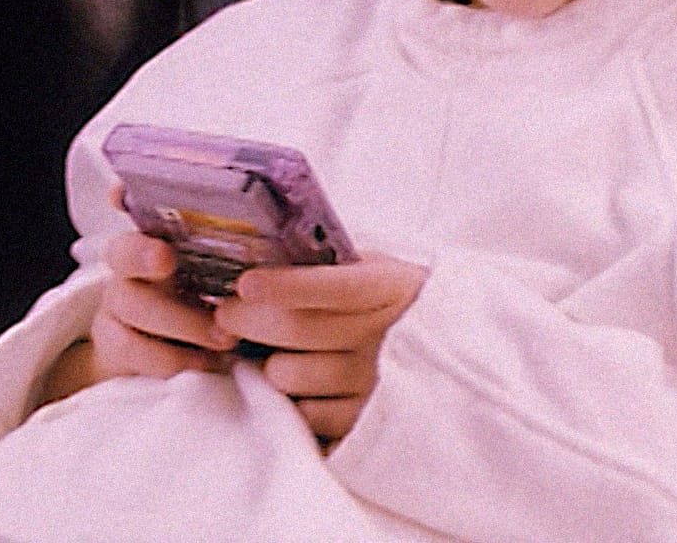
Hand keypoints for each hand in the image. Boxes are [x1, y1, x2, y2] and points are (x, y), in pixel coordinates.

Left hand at [212, 255, 426, 442]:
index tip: (245, 283)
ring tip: (268, 351)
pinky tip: (296, 383)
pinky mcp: (361, 420)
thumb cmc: (393, 301)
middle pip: (297, 330)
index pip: (333, 286)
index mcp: (390, 287)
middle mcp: (384, 336)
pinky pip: (302, 413)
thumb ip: (333, 264)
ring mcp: (373, 382)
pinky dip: (288, 399)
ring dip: (264, 363)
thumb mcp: (376, 269)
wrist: (451, 351)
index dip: (285, 285)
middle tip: (225, 313)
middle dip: (246, 320)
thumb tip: (265, 256)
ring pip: (289, 374)